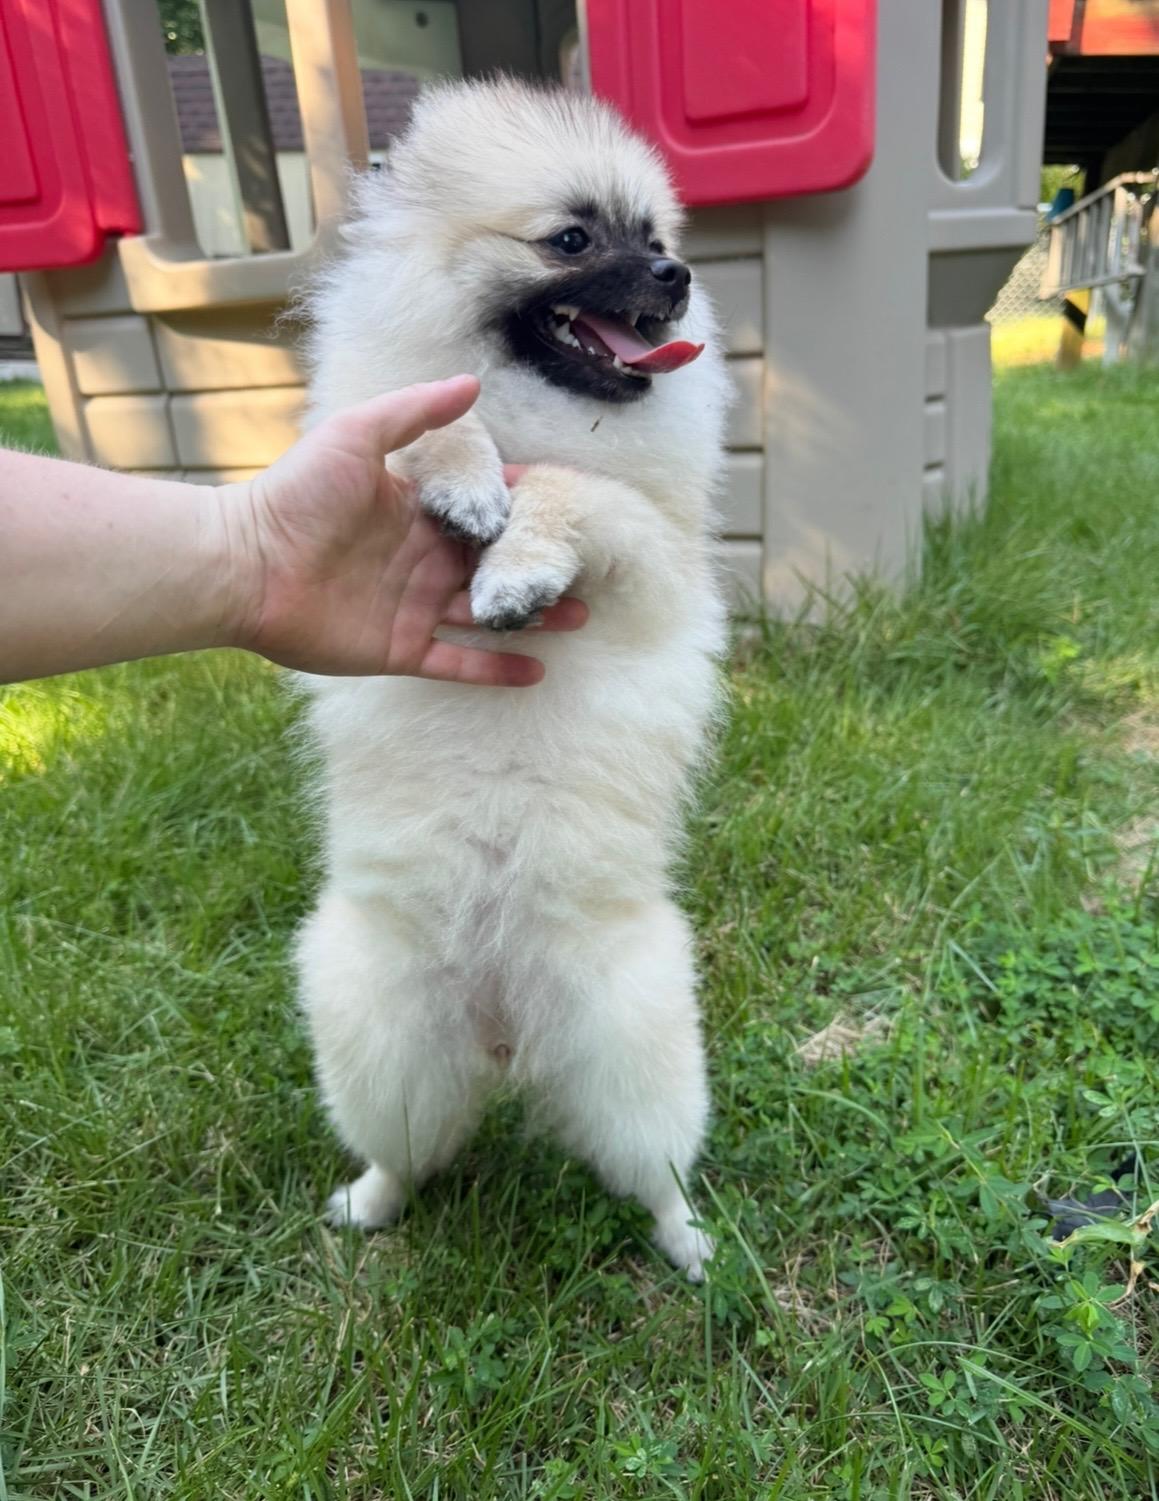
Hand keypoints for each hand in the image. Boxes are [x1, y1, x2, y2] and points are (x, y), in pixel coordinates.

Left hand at [221, 377, 585, 683]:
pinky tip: (537, 669)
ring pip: (483, 614)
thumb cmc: (295, 495)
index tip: (562, 504)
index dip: (518, 508)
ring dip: (529, 614)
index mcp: (412, 513)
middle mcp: (417, 561)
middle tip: (582, 565)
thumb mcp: (355, 436)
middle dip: (533, 565)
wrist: (245, 566)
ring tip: (578, 612)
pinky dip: (495, 668)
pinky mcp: (399, 649)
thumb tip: (471, 382)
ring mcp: (411, 608)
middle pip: (488, 565)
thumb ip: (413, 413)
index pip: (478, 512)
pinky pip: (457, 662)